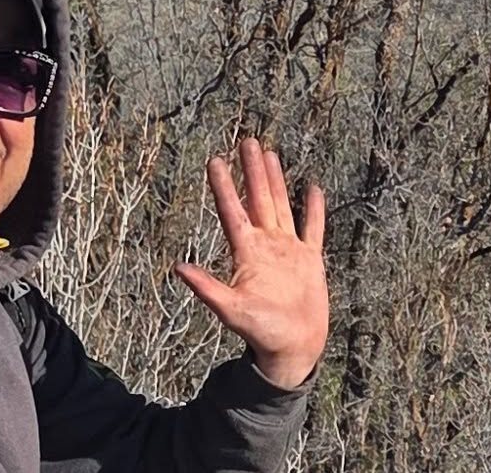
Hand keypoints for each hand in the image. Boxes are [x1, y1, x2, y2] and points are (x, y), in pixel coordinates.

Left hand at [174, 137, 327, 389]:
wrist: (292, 349)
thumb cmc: (260, 332)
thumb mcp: (231, 309)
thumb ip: (207, 288)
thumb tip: (177, 268)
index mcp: (247, 252)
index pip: (232, 210)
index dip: (224, 185)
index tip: (215, 159)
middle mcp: (266, 244)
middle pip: (258, 198)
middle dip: (252, 170)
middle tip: (246, 140)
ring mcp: (288, 250)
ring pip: (281, 205)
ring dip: (275, 180)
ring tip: (268, 153)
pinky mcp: (310, 260)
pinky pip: (313, 228)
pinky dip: (314, 209)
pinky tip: (313, 188)